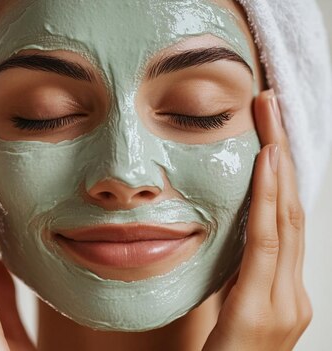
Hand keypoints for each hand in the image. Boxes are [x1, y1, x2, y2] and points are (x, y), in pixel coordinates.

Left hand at [203, 90, 311, 349]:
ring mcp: (284, 301)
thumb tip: (219, 238)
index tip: (268, 129)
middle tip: (270, 106)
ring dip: (279, 163)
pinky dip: (271, 200)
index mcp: (280, 289)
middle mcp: (291, 291)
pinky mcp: (266, 309)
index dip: (280, 171)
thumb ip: (230, 276)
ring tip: (271, 119)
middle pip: (292, 207)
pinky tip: (268, 165)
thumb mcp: (226, 309)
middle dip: (283, 153)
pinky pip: (268, 243)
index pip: (284, 217)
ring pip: (288, 216)